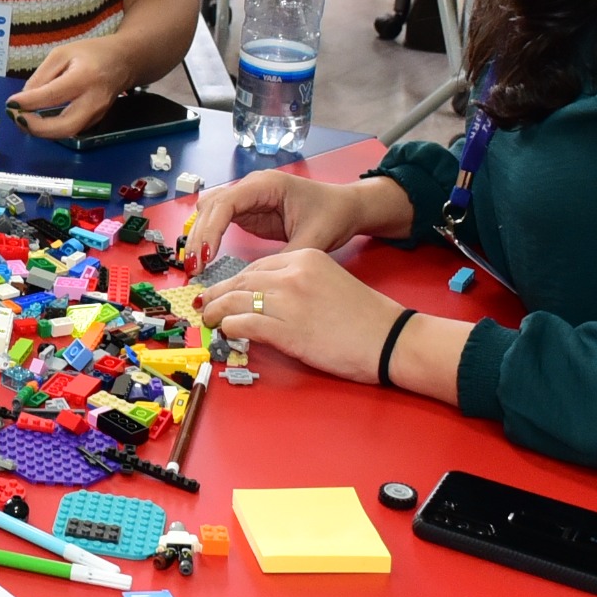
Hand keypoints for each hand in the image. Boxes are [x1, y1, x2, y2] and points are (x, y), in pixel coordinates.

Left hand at [5, 40, 130, 137]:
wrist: (124, 61)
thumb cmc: (91, 53)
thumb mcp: (61, 54)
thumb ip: (41, 77)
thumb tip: (23, 101)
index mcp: (85, 77)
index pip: (53, 96)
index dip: (28, 103)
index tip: (10, 103)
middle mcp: (94, 100)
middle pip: (64, 127)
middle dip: (35, 128)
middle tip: (16, 117)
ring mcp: (97, 114)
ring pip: (66, 133)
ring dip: (40, 131)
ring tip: (22, 118)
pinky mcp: (95, 121)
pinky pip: (69, 130)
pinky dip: (50, 128)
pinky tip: (37, 119)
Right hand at [184, 168, 385, 268]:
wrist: (347, 208)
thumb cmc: (334, 215)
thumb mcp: (313, 239)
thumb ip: (286, 258)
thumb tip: (258, 280)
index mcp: (266, 185)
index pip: (225, 203)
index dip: (210, 229)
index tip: (205, 256)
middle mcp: (252, 187)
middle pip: (211, 207)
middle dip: (198, 236)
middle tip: (193, 267)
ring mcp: (248, 199)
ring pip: (210, 213)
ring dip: (199, 236)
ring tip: (195, 265)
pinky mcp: (248, 212)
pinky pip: (219, 221)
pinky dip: (209, 238)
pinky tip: (206, 258)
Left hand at [198, 248, 405, 382]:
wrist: (390, 338)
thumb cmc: (366, 318)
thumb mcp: (330, 282)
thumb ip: (298, 284)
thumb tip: (266, 300)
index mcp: (305, 257)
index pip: (257, 266)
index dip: (235, 282)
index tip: (225, 292)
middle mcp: (293, 274)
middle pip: (242, 280)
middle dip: (219, 294)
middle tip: (206, 305)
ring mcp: (288, 300)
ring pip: (236, 300)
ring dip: (217, 312)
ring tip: (210, 321)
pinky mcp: (286, 328)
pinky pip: (244, 323)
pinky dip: (230, 328)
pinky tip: (227, 333)